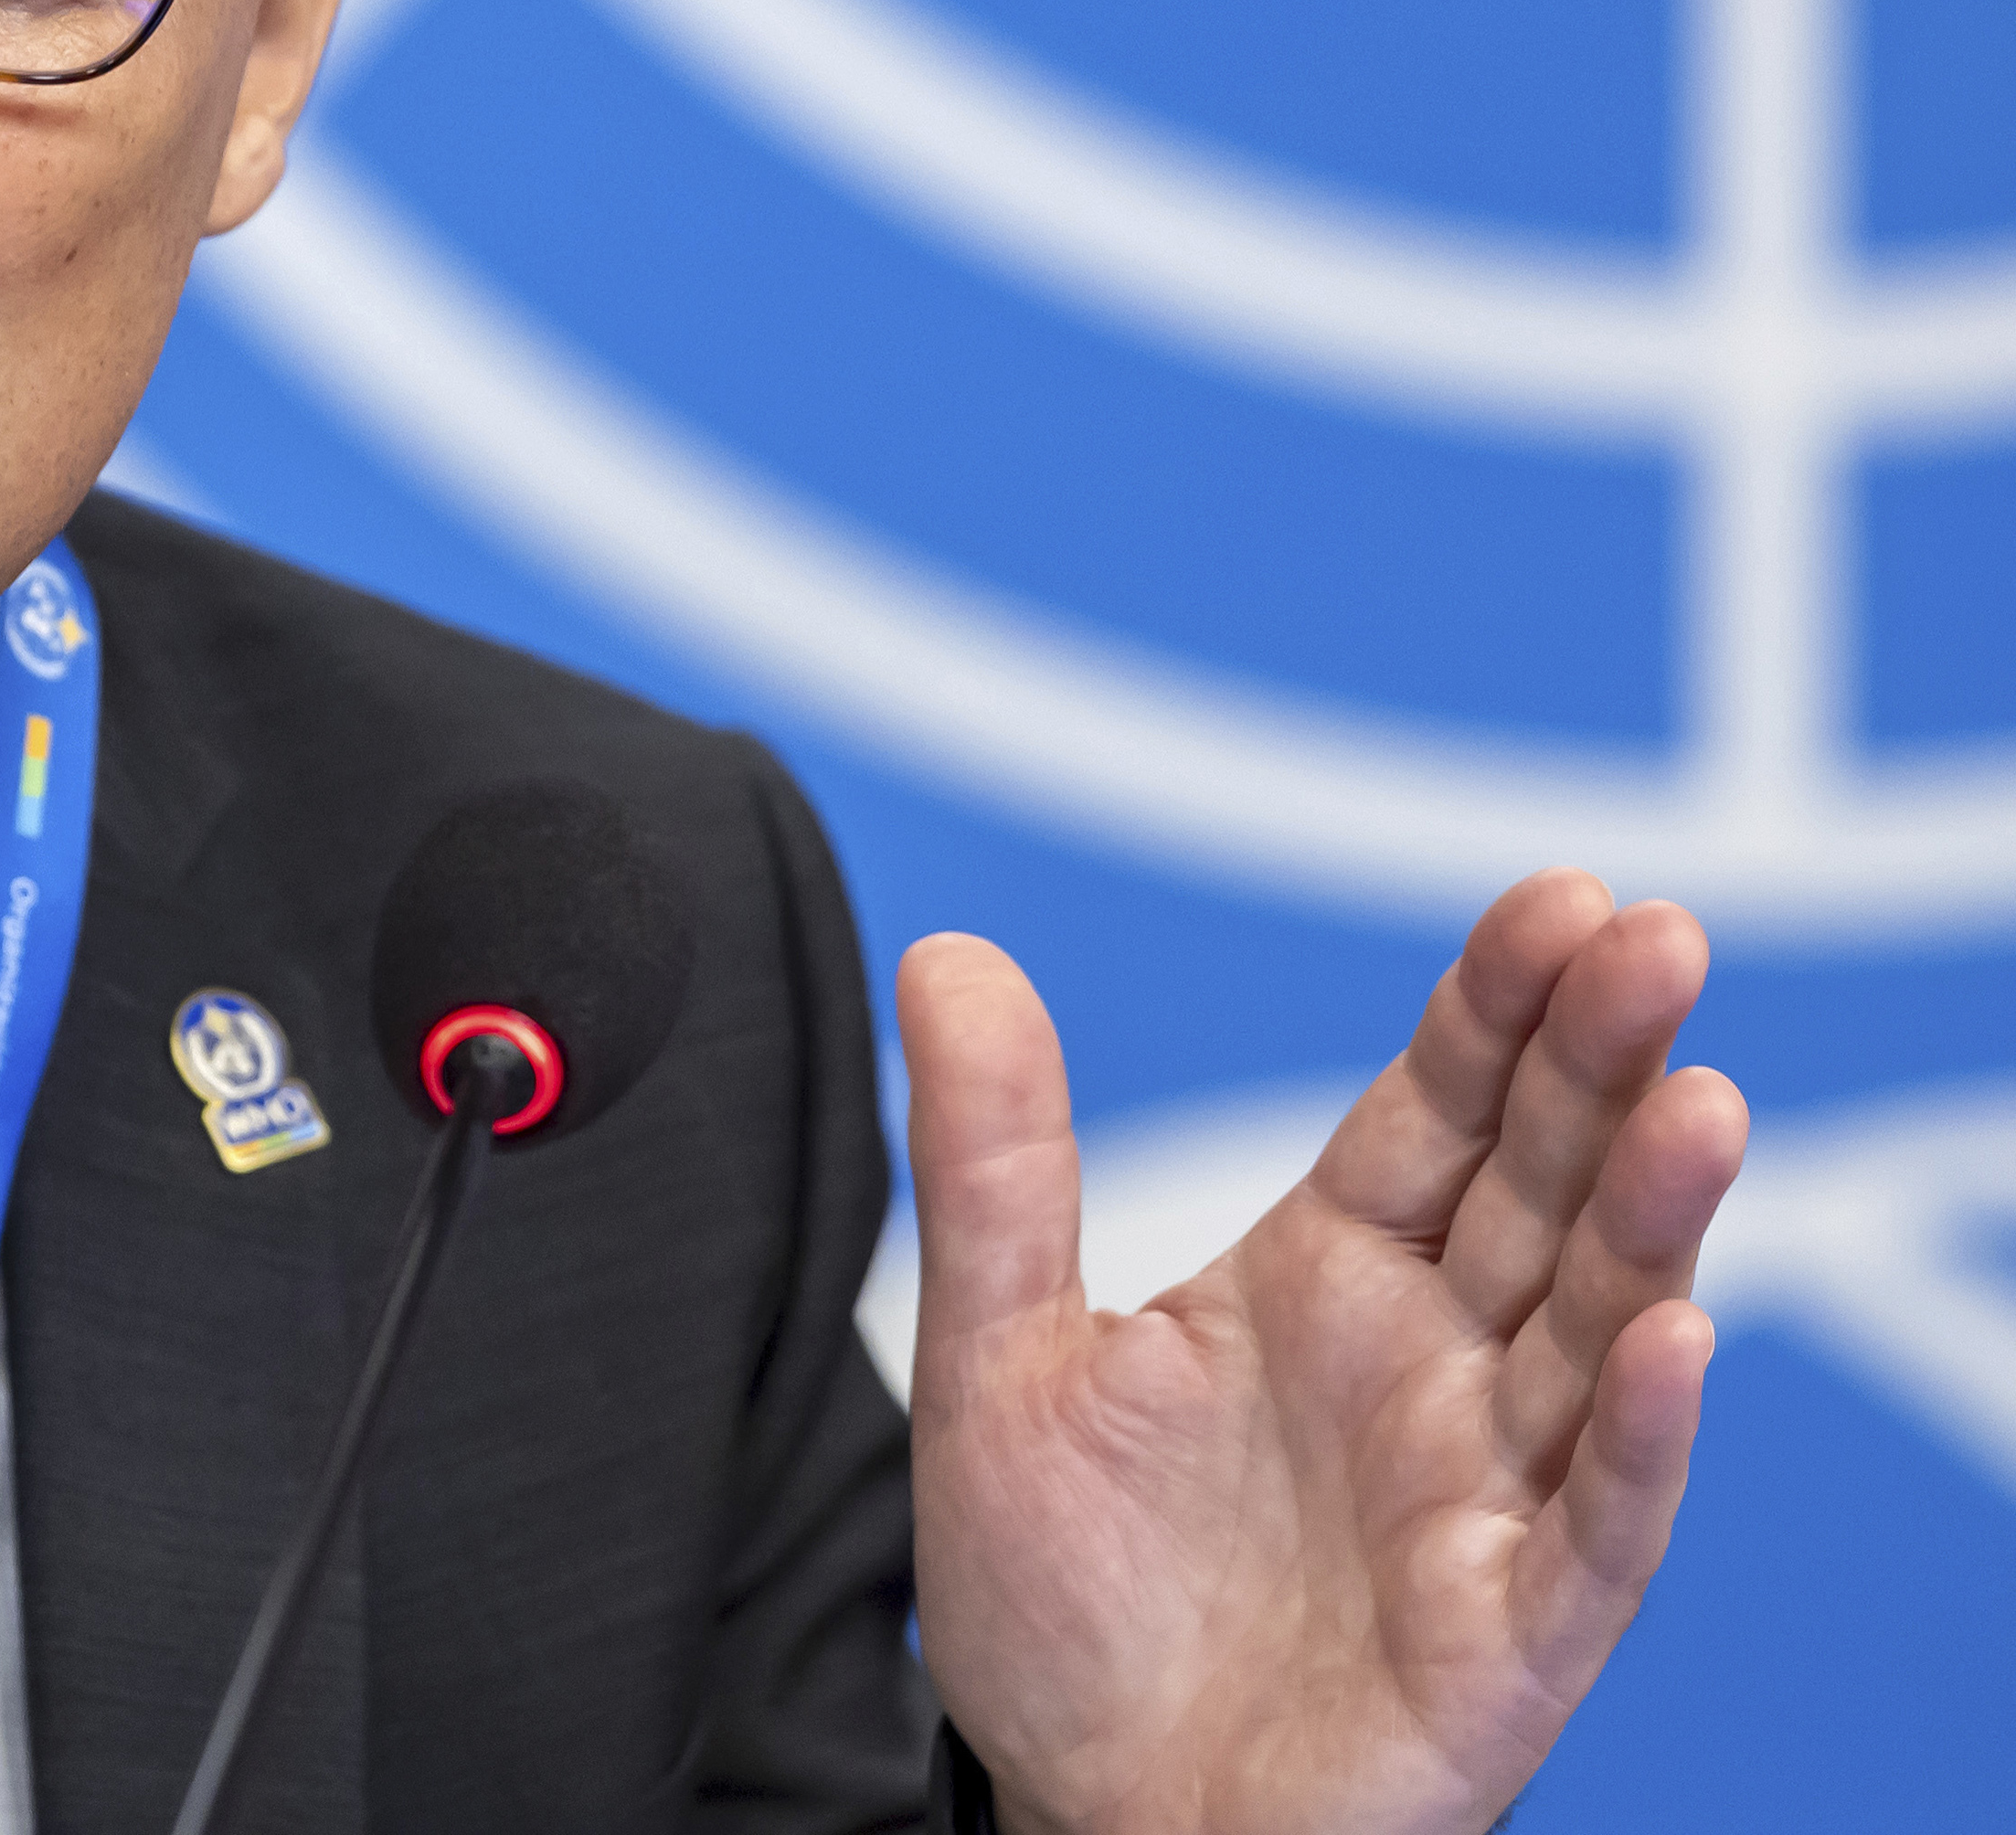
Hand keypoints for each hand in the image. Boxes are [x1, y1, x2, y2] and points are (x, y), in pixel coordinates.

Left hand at [902, 871, 1745, 1834]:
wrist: (1084, 1809)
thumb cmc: (1068, 1603)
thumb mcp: (998, 1357)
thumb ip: (993, 1163)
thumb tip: (946, 954)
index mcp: (1326, 1282)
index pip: (1440, 1112)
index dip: (1499, 1008)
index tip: (1558, 900)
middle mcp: (1432, 1368)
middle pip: (1541, 1187)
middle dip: (1601, 1065)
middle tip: (1658, 937)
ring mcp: (1485, 1495)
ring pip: (1595, 1329)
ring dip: (1653, 1216)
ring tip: (1698, 1095)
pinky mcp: (1510, 1633)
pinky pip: (1594, 1526)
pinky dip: (1635, 1435)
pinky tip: (1666, 1336)